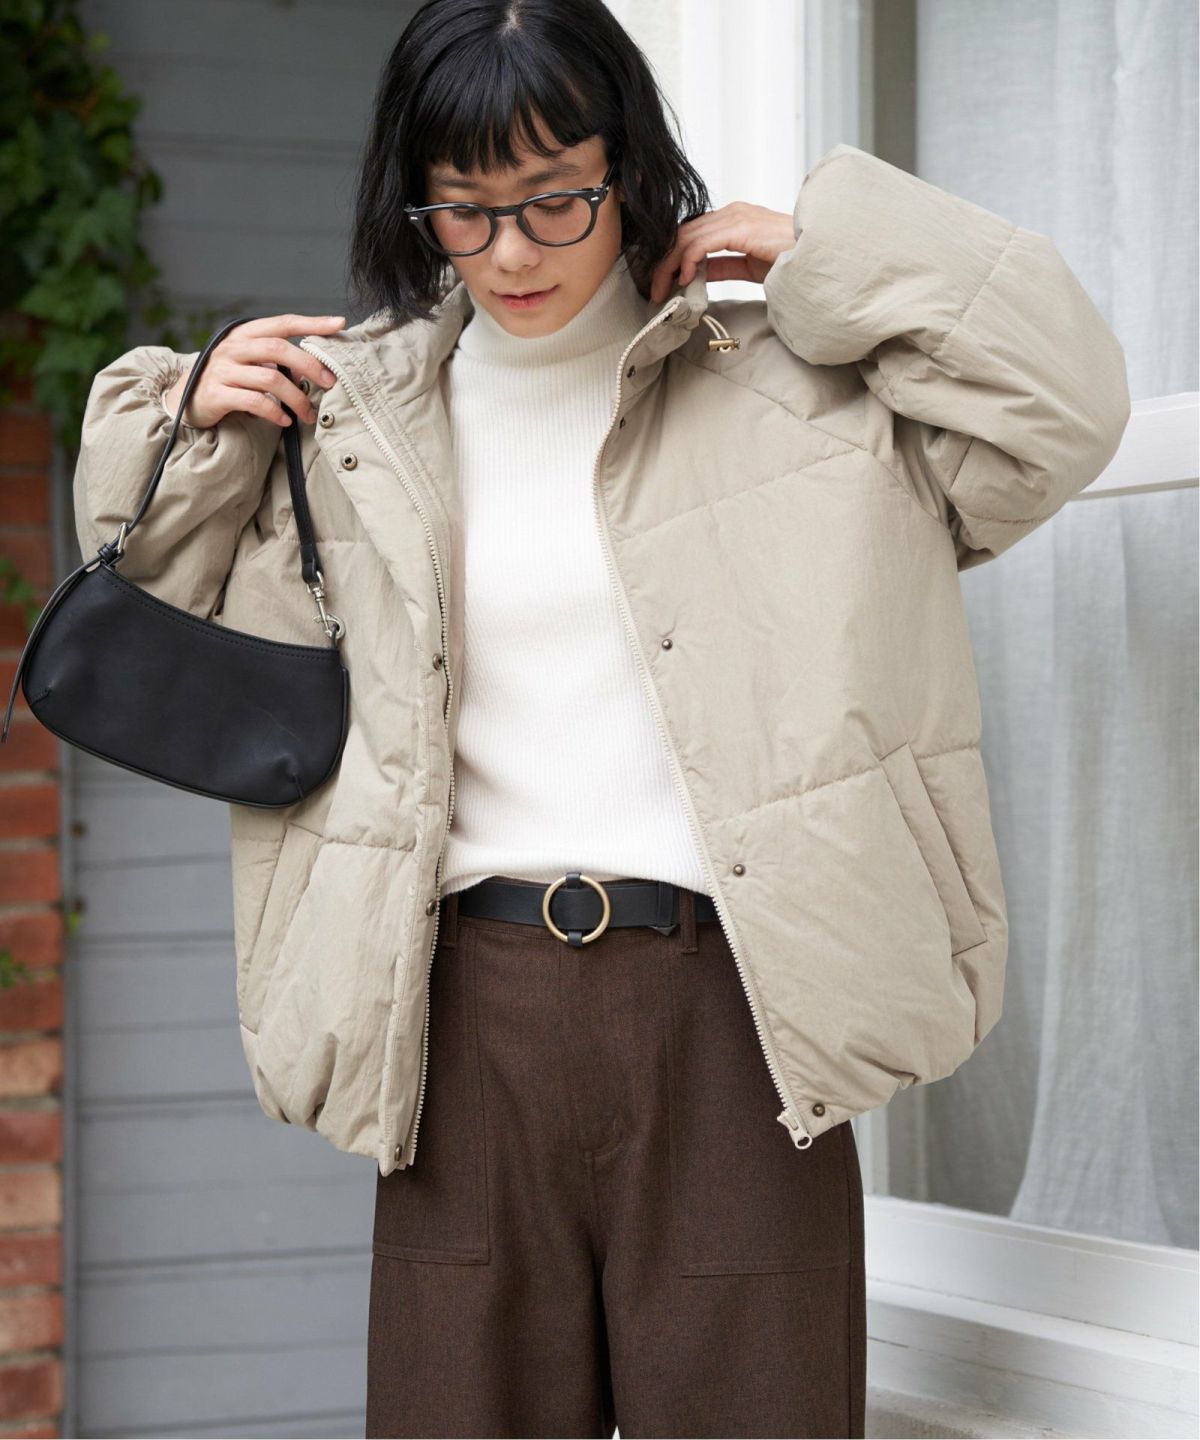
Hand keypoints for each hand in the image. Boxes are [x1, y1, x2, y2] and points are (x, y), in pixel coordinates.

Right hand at [161, 313, 345, 430]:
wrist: (186, 399)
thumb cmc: (228, 379)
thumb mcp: (250, 362)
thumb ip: (277, 361)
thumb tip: (314, 372)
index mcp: (245, 334)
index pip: (283, 323)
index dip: (312, 322)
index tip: (338, 323)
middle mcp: (233, 347)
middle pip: (278, 349)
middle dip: (309, 365)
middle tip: (330, 382)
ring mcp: (223, 369)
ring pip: (270, 378)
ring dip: (296, 398)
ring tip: (309, 413)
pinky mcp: (216, 393)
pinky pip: (254, 401)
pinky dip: (275, 412)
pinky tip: (285, 420)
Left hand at [648, 202, 796, 303]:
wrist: (819, 255)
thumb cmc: (793, 260)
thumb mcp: (748, 266)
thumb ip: (722, 266)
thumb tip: (696, 274)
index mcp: (734, 219)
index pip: (691, 233)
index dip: (671, 258)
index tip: (662, 283)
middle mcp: (732, 213)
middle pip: (682, 233)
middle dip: (663, 263)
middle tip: (654, 289)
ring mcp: (735, 217)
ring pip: (685, 237)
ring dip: (668, 265)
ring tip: (662, 289)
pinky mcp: (740, 228)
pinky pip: (700, 244)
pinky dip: (686, 262)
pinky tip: (684, 279)